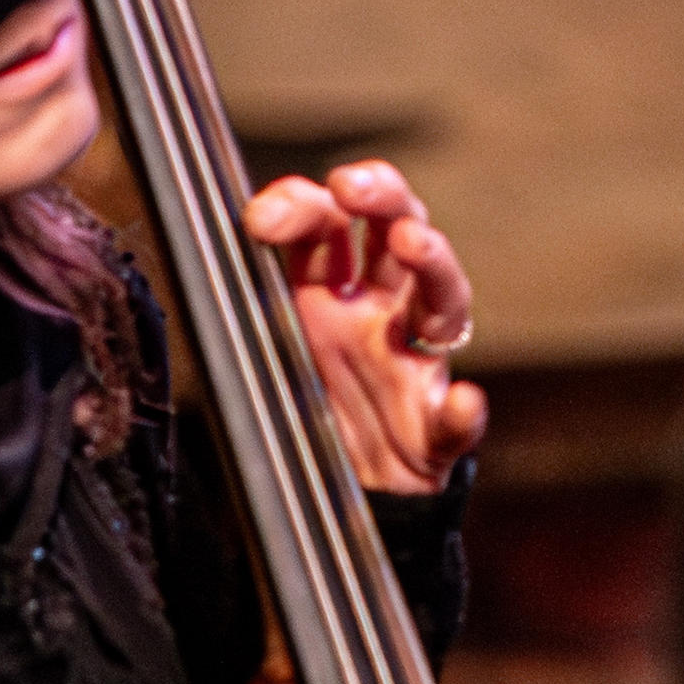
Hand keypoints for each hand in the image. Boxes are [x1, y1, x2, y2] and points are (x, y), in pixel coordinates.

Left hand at [248, 160, 483, 493]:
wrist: (338, 499)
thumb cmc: (306, 408)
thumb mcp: (268, 344)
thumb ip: (250, 298)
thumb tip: (218, 242)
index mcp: (334, 292)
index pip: (331, 224)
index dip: (302, 205)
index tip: (263, 217)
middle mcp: (383, 313)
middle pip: (399, 230)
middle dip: (380, 195)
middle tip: (349, 184)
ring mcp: (416, 364)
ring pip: (442, 298)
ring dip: (432, 263)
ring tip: (412, 241)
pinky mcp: (438, 429)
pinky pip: (458, 420)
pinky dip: (465, 412)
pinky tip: (463, 403)